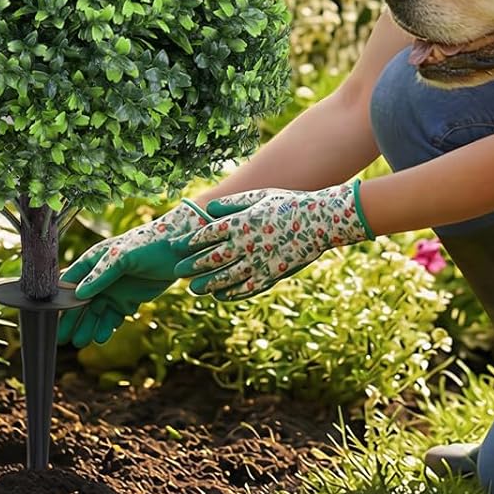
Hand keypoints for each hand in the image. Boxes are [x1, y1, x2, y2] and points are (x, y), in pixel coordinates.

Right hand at [58, 198, 213, 347]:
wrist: (179, 249)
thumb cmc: (148, 243)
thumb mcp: (122, 255)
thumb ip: (101, 273)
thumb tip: (80, 293)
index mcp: (94, 261)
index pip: (70, 282)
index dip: (60, 299)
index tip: (51, 316)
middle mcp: (101, 277)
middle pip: (81, 303)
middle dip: (72, 320)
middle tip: (63, 338)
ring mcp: (114, 290)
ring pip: (96, 313)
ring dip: (88, 326)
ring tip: (81, 342)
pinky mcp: (129, 301)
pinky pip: (113, 318)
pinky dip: (107, 327)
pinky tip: (101, 337)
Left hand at [172, 180, 374, 298]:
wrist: (318, 221)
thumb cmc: (287, 204)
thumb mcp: (258, 197)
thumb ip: (232, 204)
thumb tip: (207, 209)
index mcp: (240, 223)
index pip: (206, 235)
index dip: (188, 242)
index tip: (175, 247)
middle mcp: (245, 244)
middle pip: (211, 258)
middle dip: (192, 266)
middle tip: (177, 272)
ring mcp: (258, 262)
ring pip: (226, 277)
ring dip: (207, 284)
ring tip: (194, 290)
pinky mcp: (271, 275)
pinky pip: (247, 288)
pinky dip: (232, 293)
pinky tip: (221, 296)